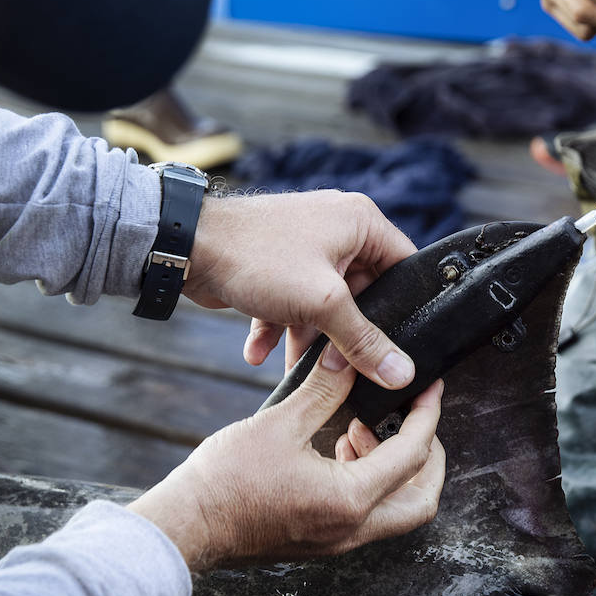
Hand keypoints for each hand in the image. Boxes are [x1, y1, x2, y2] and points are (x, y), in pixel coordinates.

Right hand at [129, 345, 445, 569]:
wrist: (185, 527)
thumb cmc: (224, 482)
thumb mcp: (279, 424)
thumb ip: (323, 391)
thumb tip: (347, 359)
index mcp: (349, 500)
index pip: (412, 454)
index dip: (426, 415)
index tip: (429, 389)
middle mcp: (351, 528)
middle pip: (421, 500)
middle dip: (429, 457)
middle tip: (414, 420)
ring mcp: (337, 541)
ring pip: (395, 511)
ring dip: (395, 469)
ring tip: (362, 429)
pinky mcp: (320, 541)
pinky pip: (366, 515)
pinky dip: (368, 481)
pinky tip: (339, 450)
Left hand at [183, 191, 417, 389]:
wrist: (186, 246)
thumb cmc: (258, 256)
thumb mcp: (321, 304)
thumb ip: (363, 341)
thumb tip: (400, 374)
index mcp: (361, 222)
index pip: (405, 267)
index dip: (410, 306)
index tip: (407, 345)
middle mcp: (338, 231)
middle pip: (365, 294)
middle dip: (348, 333)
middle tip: (347, 367)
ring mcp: (306, 249)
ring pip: (324, 305)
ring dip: (310, 339)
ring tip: (296, 370)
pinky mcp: (278, 267)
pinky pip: (292, 303)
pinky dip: (279, 328)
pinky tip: (259, 353)